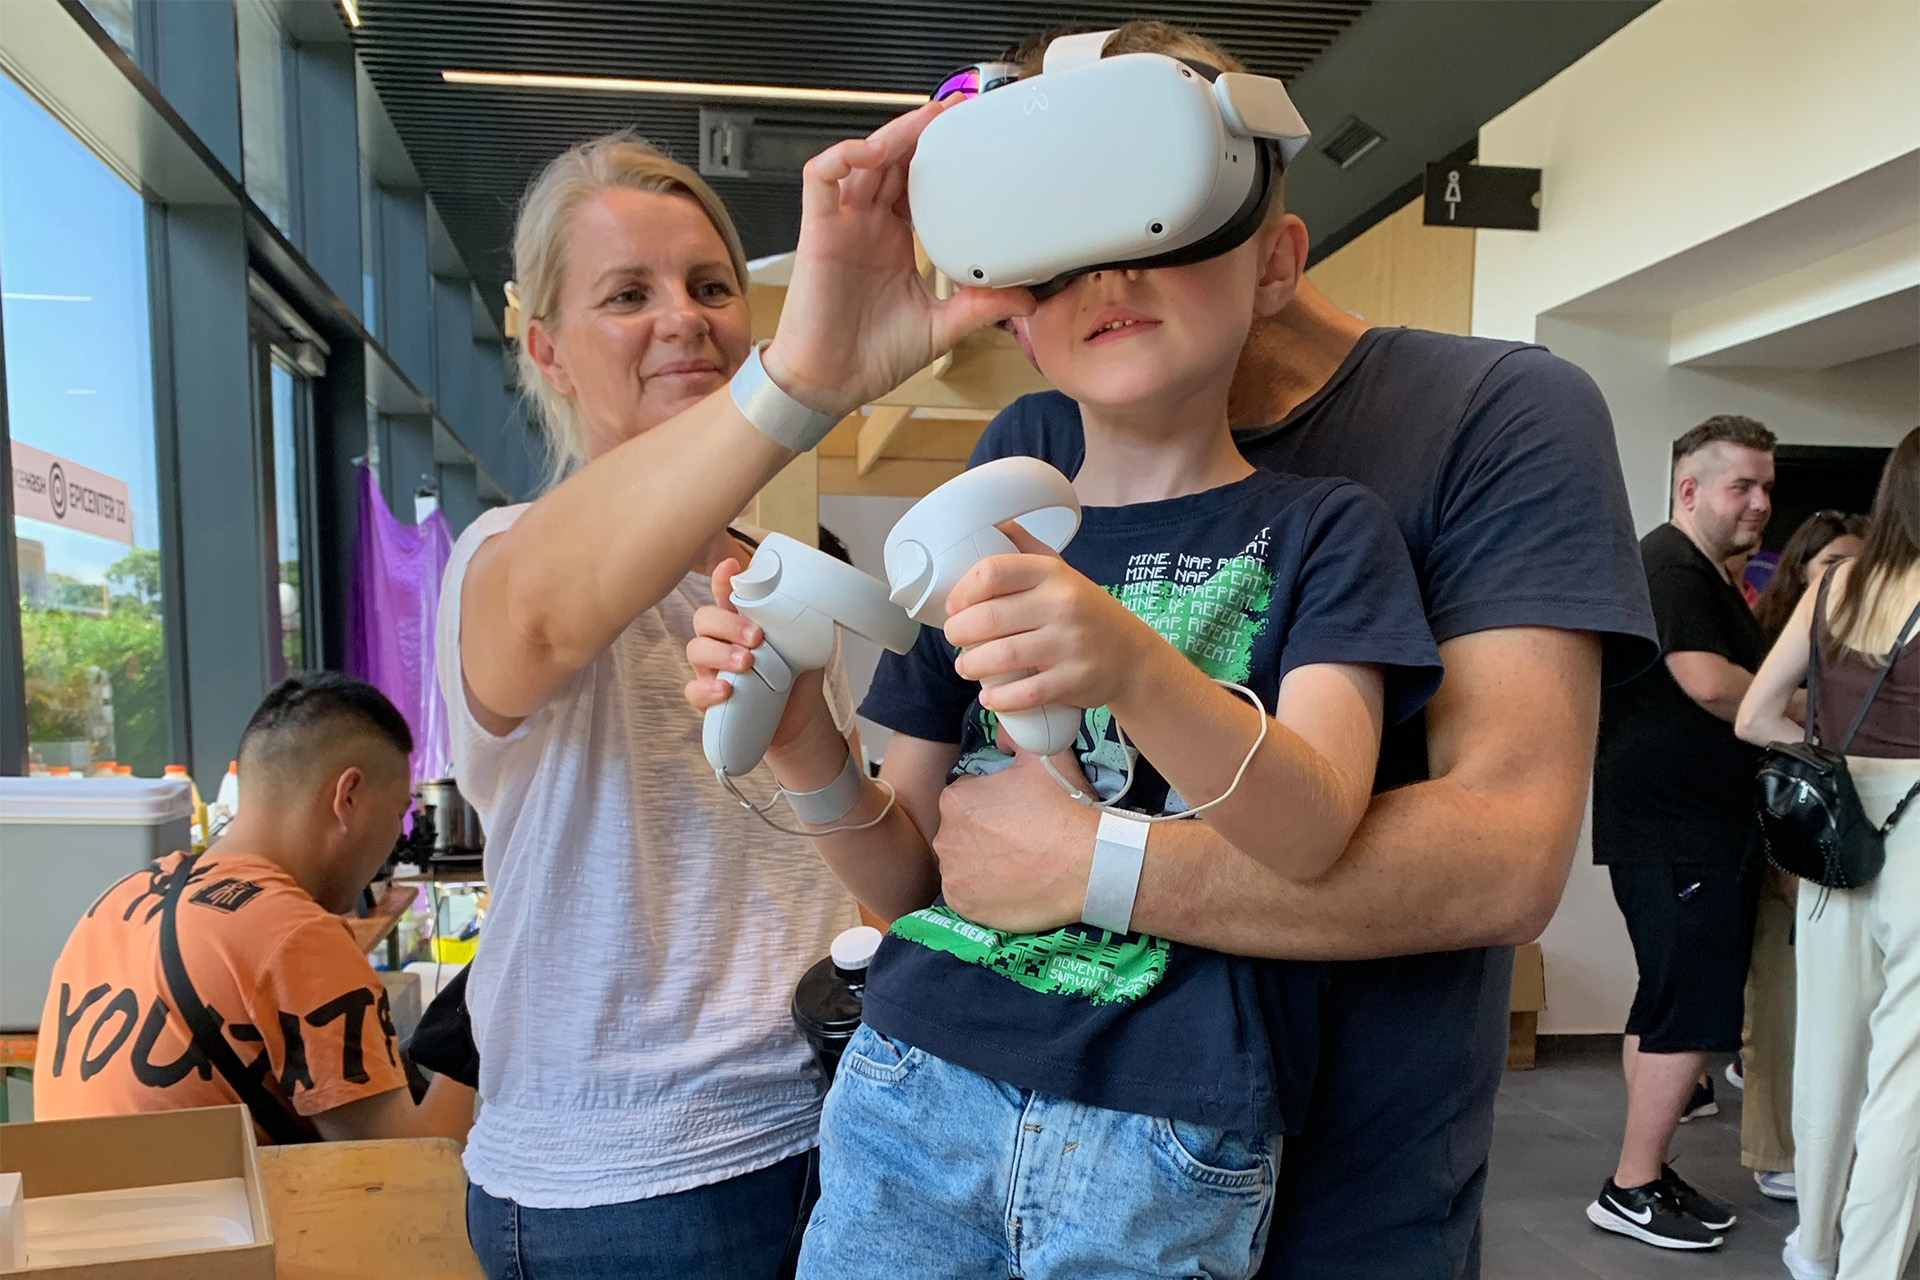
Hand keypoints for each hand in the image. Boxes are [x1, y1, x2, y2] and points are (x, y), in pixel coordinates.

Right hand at [685, 559, 837, 762]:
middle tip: (757, 637)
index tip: (731, 567)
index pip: (726, 594)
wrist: (799, 717)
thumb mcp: (805, 646)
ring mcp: (711, 669)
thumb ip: (801, 624)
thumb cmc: (796, 675)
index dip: (723, 579)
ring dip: (721, 653)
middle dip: (728, 623)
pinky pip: (694, 691)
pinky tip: (727, 690)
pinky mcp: (709, 699)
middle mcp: (721, 641)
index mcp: (741, 621)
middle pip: (705, 618)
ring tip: (748, 663)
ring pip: (696, 650)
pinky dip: (708, 689)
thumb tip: (814, 601)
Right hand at [761, 99, 1034, 419]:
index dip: (940, 155)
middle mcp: (868, 225)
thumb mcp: (943, 326)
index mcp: (895, 240)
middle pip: (892, 159)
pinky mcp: (818, 232)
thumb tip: (1028, 297)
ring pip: (862, 159)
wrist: (832, 385)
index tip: (973, 135)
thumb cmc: (872, 356)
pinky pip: (820, 179)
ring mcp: (842, 225)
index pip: (918, 181)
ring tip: (924, 121)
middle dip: (921, 130)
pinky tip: (870, 152)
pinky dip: (842, 157)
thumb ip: (983, 305)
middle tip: (956, 107)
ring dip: (892, 136)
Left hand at [934, 750, 1096, 932]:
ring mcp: (954, 875)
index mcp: (956, 799)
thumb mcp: (1042, 756)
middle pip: (962, 832)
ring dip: (982, 862)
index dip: (992, 803)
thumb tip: (1002, 729)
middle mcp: (945, 837)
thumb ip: (1015, 735)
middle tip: (1020, 838)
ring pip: (963, 864)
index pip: (966, 798)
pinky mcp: (964, 906)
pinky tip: (1012, 885)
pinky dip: (984, 892)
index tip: (1016, 812)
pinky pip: (967, 896)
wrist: (1089, 864)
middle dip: (984, 833)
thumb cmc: (1065, 808)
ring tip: (1019, 863)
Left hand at [943, 523, 1158, 715]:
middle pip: (989, 617)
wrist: (1133, 656)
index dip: (963, 591)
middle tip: (956, 638)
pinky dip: (1000, 698)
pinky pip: (1026, 693)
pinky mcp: (1075, 679)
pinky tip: (990, 696)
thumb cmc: (1087, 613)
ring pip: (1002, 656)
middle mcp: (1062, 604)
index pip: (992, 572)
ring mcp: (1071, 644)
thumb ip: (1028, 549)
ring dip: (972, 665)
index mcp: (1053, 574)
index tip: (955, 605)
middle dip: (959, 632)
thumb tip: (996, 523)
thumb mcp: (1064, 573)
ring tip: (966, 666)